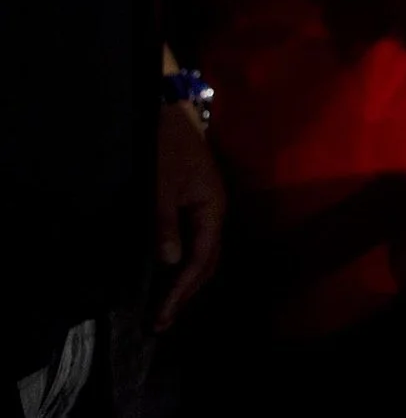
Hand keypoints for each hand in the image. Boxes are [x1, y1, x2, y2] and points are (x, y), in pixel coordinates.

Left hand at [154, 102, 224, 329]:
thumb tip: (169, 263)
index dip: (181, 290)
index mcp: (213, 208)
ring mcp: (208, 207)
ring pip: (204, 253)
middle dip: (186, 293)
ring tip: (165, 307)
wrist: (167, 111)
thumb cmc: (166, 147)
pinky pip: (196, 242)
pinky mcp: (196, 203)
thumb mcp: (161, 186)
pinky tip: (168, 274)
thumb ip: (165, 224)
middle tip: (161, 322)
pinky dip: (184, 265)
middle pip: (209, 262)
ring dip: (186, 282)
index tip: (161, 315)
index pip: (201, 259)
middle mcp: (216, 211)